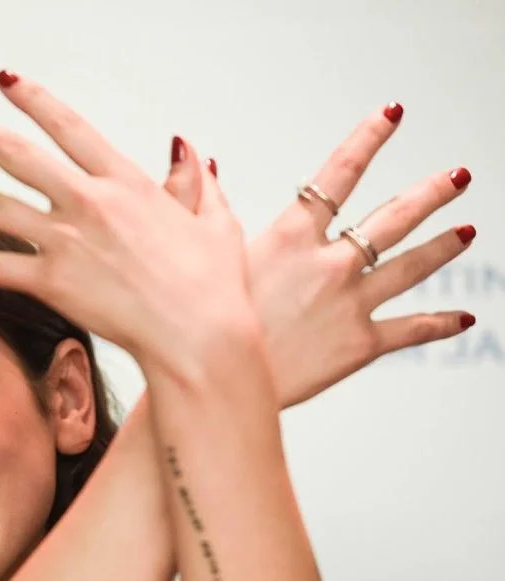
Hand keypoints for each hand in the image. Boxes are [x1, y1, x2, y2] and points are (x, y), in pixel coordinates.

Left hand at [0, 73, 257, 375]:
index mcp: (126, 183)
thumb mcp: (215, 221)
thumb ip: (196, 181)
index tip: (5, 80)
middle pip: (17, 154)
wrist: (201, 334)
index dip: (34, 100)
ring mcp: (67, 242)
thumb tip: (187, 148)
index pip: (69, 128)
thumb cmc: (214, 286)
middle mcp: (89, 203)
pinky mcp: (53, 283)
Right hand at [165, 106, 474, 407]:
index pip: (338, 175)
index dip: (367, 140)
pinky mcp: (359, 345)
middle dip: (430, 193)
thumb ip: (206, 198)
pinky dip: (441, 323)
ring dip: (444, 246)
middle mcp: (329, 264)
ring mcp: (349, 303)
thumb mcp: (201, 249)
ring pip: (411, 266)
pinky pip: (411, 329)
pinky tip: (463, 317)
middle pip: (392, 218)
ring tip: (467, 230)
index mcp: (291, 237)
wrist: (213, 379)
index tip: (390, 116)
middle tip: (458, 176)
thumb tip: (197, 156)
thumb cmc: (200, 319)